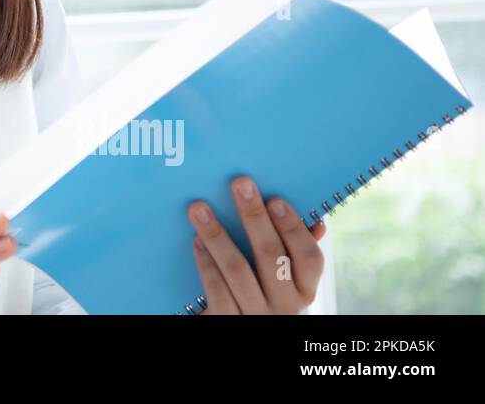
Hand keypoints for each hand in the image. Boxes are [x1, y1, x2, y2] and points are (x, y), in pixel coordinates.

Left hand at [188, 175, 326, 314]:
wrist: (242, 329)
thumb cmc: (264, 292)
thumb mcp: (287, 279)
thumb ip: (296, 249)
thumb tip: (317, 220)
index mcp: (305, 289)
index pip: (309, 258)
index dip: (294, 228)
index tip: (275, 199)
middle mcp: (286, 305)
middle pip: (271, 256)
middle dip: (254, 217)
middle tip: (239, 185)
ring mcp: (256, 315)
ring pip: (238, 271)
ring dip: (217, 235)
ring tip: (199, 208)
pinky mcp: (227, 322)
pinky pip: (216, 290)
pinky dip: (206, 263)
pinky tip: (197, 242)